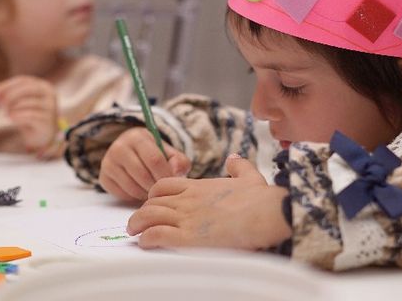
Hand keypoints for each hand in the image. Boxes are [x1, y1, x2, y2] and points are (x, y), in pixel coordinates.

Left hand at [0, 76, 57, 157]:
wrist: (43, 135)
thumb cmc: (30, 117)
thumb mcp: (19, 104)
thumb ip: (7, 95)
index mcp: (42, 86)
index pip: (22, 80)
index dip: (6, 84)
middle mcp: (49, 94)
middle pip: (27, 88)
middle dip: (10, 94)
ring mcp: (50, 107)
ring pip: (28, 102)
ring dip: (13, 107)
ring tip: (6, 113)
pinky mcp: (47, 120)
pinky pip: (30, 115)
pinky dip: (18, 116)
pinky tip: (11, 118)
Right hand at [99, 127, 191, 202]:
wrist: (132, 153)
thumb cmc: (154, 154)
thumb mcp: (169, 152)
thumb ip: (179, 161)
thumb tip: (176, 173)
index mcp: (137, 137)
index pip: (154, 159)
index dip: (165, 175)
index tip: (171, 182)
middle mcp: (119, 147)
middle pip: (143, 175)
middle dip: (156, 187)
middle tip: (162, 190)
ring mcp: (108, 163)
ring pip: (132, 187)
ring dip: (146, 194)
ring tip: (152, 191)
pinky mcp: (103, 178)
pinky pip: (122, 194)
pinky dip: (134, 197)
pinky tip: (140, 190)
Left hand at [127, 154, 290, 250]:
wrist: (266, 212)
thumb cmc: (260, 197)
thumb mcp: (249, 176)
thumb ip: (239, 166)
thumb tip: (234, 158)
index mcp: (198, 186)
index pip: (164, 185)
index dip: (154, 194)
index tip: (152, 203)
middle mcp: (188, 199)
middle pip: (152, 201)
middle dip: (142, 211)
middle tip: (138, 222)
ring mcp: (187, 217)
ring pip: (149, 216)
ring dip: (138, 224)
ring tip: (134, 233)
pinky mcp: (188, 237)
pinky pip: (157, 234)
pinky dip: (147, 239)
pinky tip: (145, 243)